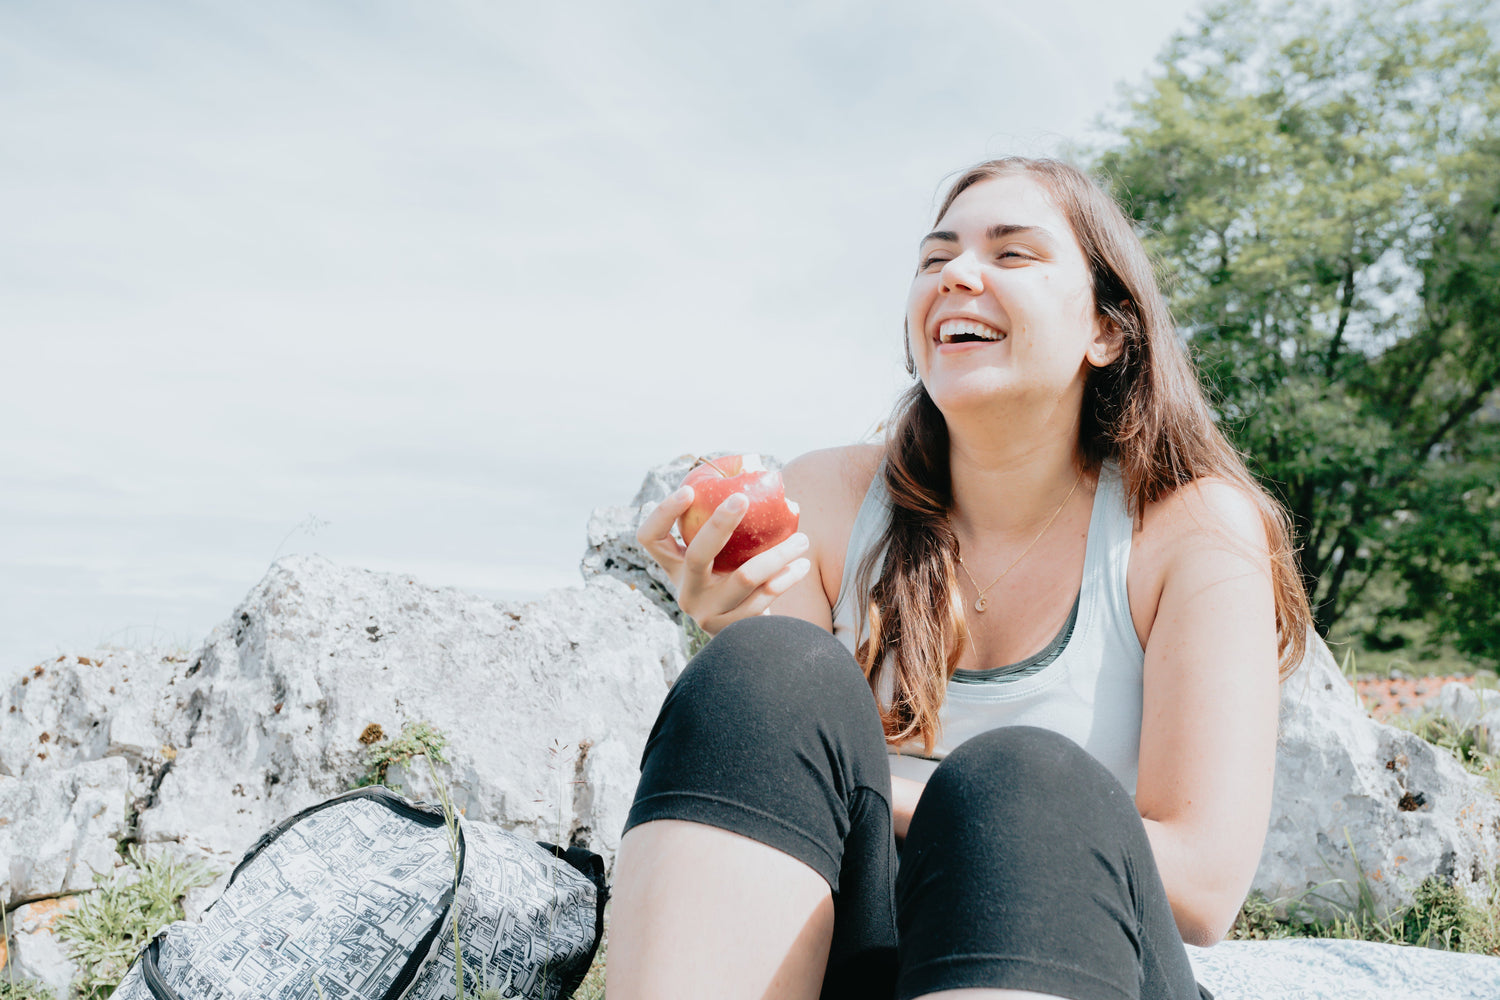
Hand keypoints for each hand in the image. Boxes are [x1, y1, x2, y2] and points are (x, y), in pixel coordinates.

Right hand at [636, 485, 811, 635]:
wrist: (744, 637)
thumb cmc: (734, 577)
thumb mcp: (721, 557)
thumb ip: (726, 526)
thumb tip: (755, 474)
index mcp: (674, 567)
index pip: (650, 538)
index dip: (663, 513)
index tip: (689, 490)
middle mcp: (685, 591)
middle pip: (697, 555)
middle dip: (719, 523)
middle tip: (743, 498)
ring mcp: (707, 613)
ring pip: (745, 577)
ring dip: (778, 554)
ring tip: (802, 539)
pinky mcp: (733, 628)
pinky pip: (765, 597)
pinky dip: (786, 578)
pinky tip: (801, 564)